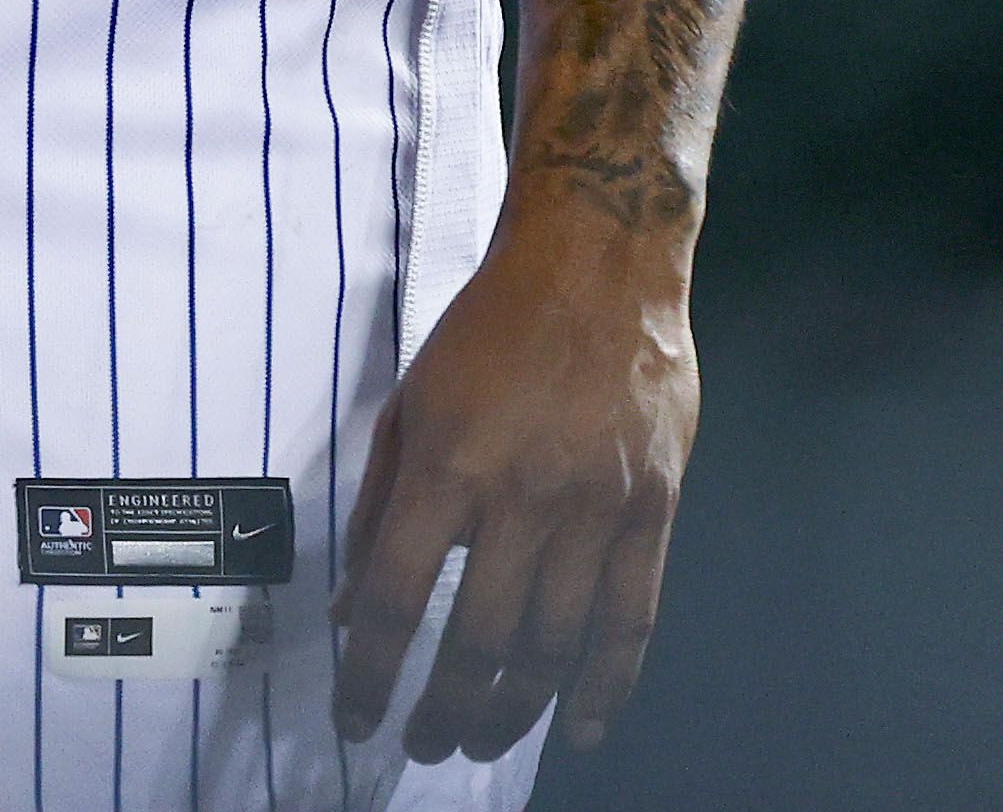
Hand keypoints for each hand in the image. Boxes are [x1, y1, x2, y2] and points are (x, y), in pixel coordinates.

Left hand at [330, 219, 696, 763]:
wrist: (598, 259)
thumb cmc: (495, 322)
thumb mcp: (411, 398)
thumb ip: (378, 503)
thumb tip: (350, 604)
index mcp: (449, 462)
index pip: (394, 597)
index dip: (369, 673)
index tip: (356, 718)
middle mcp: (522, 495)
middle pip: (475, 643)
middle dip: (442, 712)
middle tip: (424, 744)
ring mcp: (595, 507)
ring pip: (552, 648)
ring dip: (511, 712)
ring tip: (480, 739)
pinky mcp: (652, 509)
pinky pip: (631, 621)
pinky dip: (607, 688)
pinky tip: (583, 729)